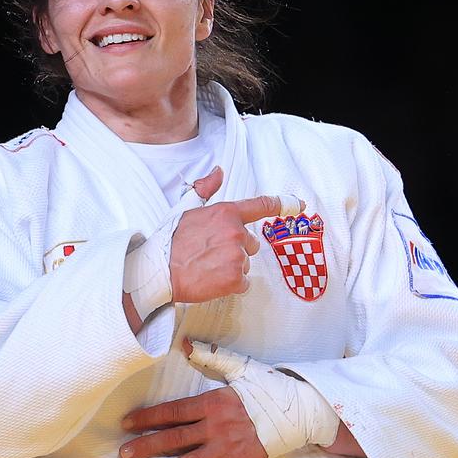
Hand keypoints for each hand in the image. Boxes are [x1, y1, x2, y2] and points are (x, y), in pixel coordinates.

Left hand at [119, 348, 269, 457]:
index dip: (147, 417)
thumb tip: (186, 344)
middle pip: (174, 437)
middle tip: (124, 454)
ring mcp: (227, 447)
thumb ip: (211, 358)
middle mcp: (215, 426)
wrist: (299, 411)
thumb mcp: (239, 369)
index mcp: (212, 402)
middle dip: (146, 446)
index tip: (126, 424)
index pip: (172, 411)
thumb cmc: (267, 389)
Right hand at [169, 166, 296, 304]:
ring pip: (246, 263)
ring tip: (207, 267)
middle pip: (251, 243)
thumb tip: (218, 172)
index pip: (260, 205)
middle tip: (210, 253)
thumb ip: (206, 189)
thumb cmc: (169, 242)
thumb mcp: (186, 208)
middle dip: (236, 249)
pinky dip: (231, 285)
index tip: (299, 205)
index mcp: (225, 213)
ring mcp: (237, 256)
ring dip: (231, 267)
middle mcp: (235, 232)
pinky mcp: (236, 278)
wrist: (158, 272)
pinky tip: (212, 280)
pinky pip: (244, 283)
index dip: (283, 204)